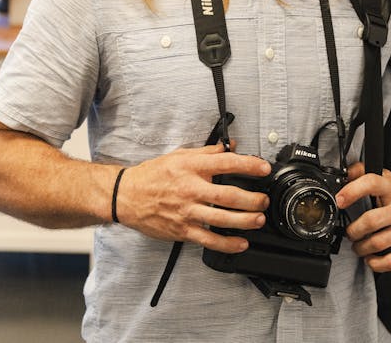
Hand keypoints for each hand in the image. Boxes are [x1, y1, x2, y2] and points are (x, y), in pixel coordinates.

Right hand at [115, 143, 270, 252]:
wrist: (127, 196)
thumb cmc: (152, 175)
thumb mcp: (180, 155)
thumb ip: (207, 152)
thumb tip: (230, 146)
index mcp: (191, 167)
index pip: (226, 163)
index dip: (248, 165)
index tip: (263, 168)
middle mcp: (191, 189)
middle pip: (228, 195)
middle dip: (252, 199)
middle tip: (264, 200)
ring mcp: (187, 212)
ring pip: (222, 219)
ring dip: (245, 221)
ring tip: (259, 219)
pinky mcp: (182, 230)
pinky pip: (209, 240)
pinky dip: (227, 243)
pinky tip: (240, 243)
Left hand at [336, 162, 390, 272]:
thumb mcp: (387, 182)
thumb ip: (364, 173)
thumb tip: (346, 172)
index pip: (372, 183)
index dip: (352, 191)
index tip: (340, 200)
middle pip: (371, 220)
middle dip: (353, 230)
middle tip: (350, 233)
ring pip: (377, 243)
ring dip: (361, 248)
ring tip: (358, 246)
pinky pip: (390, 261)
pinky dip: (375, 263)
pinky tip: (371, 258)